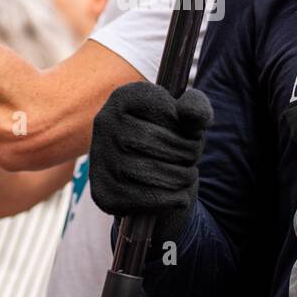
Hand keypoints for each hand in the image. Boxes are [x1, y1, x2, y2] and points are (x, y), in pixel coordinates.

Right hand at [88, 82, 212, 238]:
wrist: (147, 171)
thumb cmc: (171, 136)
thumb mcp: (188, 115)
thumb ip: (197, 106)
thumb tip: (191, 115)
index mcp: (124, 97)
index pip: (167, 113)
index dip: (190, 128)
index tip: (192, 135)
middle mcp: (104, 123)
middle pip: (159, 144)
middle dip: (189, 154)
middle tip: (193, 158)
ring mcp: (99, 159)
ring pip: (155, 174)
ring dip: (184, 177)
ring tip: (187, 174)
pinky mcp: (103, 193)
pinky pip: (149, 200)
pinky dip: (174, 199)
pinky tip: (178, 193)